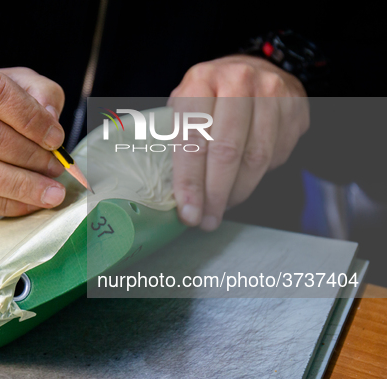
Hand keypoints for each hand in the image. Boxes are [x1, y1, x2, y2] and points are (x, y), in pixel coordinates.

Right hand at [0, 53, 66, 215]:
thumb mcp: (18, 81)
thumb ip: (40, 93)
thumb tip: (50, 120)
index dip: (28, 117)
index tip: (55, 137)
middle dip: (27, 154)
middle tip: (56, 166)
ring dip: (20, 185)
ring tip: (50, 190)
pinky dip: (5, 204)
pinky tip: (30, 202)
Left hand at [169, 55, 309, 230]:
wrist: (254, 69)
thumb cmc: (211, 95)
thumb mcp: (185, 105)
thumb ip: (177, 139)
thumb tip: (173, 192)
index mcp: (200, 81)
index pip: (192, 137)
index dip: (189, 181)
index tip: (188, 212)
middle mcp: (237, 81)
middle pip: (226, 151)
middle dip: (215, 195)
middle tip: (206, 220)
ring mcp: (271, 91)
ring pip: (256, 157)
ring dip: (238, 192)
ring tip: (222, 206)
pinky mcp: (295, 106)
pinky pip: (278, 154)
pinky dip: (259, 176)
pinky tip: (244, 181)